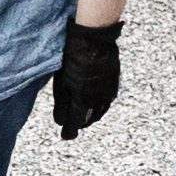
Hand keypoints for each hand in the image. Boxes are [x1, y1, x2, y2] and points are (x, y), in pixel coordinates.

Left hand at [53, 19, 122, 137]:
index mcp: (82, 100)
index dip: (69, 132)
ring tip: (83, 116)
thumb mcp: (61, 82)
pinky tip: (94, 102)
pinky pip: (107, 101)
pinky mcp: (114, 84)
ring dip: (90, 116)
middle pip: (88, 120)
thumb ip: (61, 104)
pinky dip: (99, 106)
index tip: (65, 136)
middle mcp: (97, 100)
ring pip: (99, 112)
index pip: (75, 124)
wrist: (93, 39)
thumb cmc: (72, 58)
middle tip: (72, 125)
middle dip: (79, 123)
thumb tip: (60, 120)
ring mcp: (108, 92)